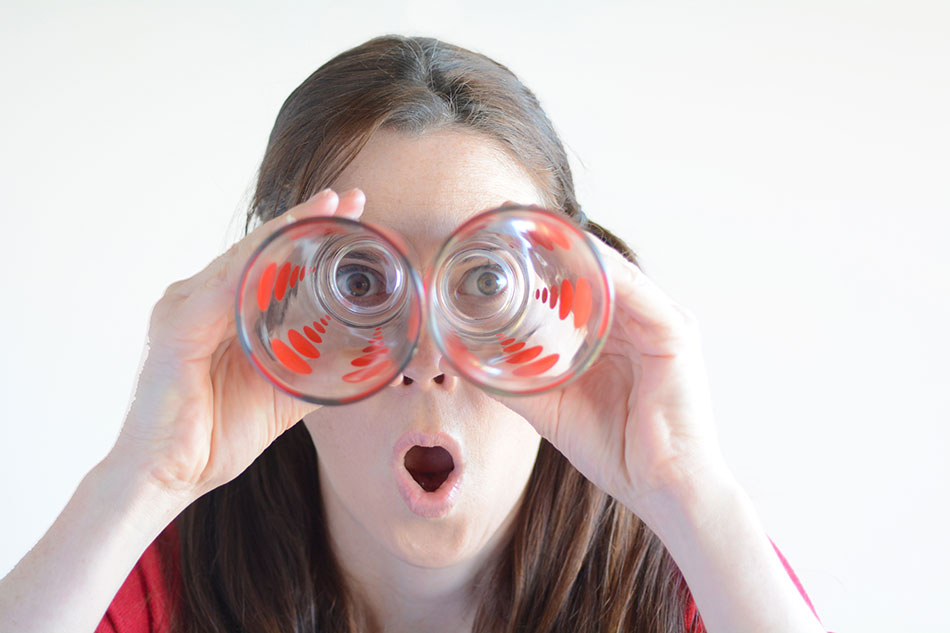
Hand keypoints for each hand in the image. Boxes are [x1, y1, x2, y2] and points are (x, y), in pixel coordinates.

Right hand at [111, 188, 365, 502]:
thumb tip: (367, 360)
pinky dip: (255, 267)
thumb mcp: (285, 393)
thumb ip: (318, 370)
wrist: (172, 477)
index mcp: (225, 310)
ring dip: (288, 230)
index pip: (273, 260)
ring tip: (328, 209)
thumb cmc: (219, 434)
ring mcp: (185, 309)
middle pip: (262, 249)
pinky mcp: (176, 330)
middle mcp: (202, 299)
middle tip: (351, 200)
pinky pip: (221, 290)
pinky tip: (286, 247)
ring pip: (245, 258)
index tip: (353, 214)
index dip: (312, 234)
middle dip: (308, 220)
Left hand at [483, 207, 732, 524]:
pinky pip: (634, 290)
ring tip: (532, 221)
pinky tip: (574, 251)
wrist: (663, 489)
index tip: (501, 234)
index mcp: (618, 334)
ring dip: (572, 243)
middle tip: (506, 214)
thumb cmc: (616, 450)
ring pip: (611, 269)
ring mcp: (661, 322)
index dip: (543, 256)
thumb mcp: (552, 407)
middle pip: (593, 266)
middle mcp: (641, 320)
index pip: (579, 282)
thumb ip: (515, 381)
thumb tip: (465, 362)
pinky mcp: (674, 334)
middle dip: (552, 239)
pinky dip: (603, 268)